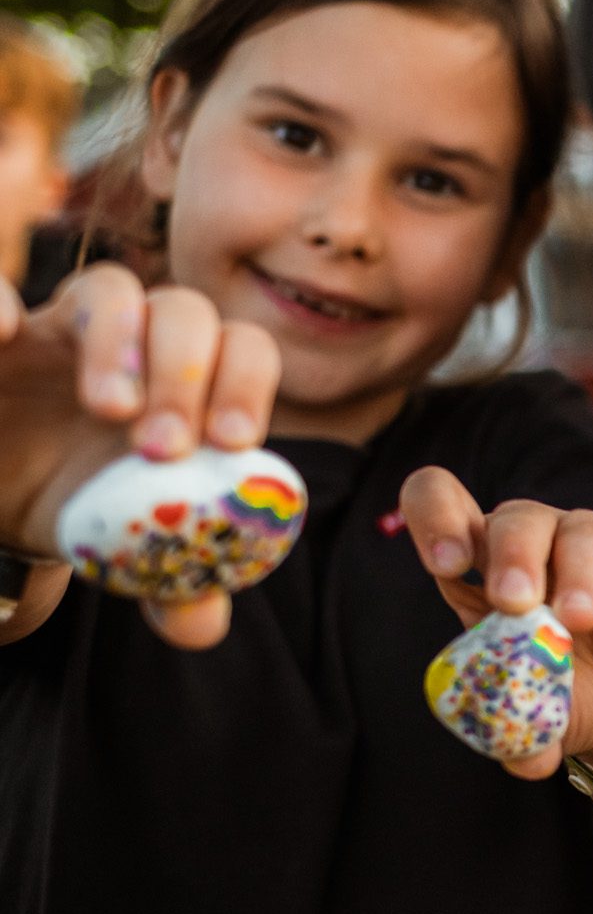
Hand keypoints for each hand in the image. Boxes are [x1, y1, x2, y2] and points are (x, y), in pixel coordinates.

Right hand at [0, 265, 279, 649]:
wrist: (4, 503)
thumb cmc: (84, 511)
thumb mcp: (127, 551)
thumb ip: (172, 581)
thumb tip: (201, 624)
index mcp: (191, 386)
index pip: (245, 350)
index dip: (248, 385)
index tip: (233, 443)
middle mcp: (136, 341)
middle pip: (187, 312)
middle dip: (188, 372)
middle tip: (165, 446)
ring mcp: (59, 326)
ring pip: (109, 289)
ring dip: (120, 339)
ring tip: (110, 409)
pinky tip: (2, 332)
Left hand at [402, 468, 592, 797]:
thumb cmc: (574, 696)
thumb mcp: (537, 720)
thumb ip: (520, 736)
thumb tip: (523, 759)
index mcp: (487, 568)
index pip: (441, 506)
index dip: (435, 518)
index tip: (447, 565)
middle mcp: (540, 543)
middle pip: (516, 516)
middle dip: (512, 555)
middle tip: (515, 603)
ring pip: (580, 528)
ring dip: (575, 573)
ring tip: (578, 622)